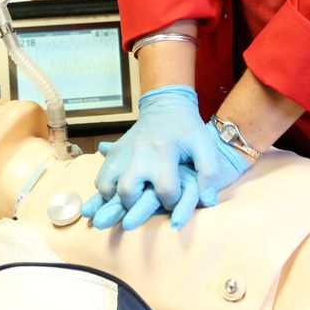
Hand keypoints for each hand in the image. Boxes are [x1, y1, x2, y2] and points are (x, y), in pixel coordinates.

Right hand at [80, 85, 245, 230]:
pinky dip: (106, 189)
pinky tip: (119, 191)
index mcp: (164, 151)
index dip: (173, 202)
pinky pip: (100, 177)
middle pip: (127, 190)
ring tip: (130, 199)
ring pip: (106, 186)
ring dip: (115, 199)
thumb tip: (208, 201)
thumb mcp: (205, 144)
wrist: (166, 105)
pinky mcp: (114, 151)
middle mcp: (140, 152)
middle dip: (136, 205)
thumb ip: (209, 172)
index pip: (166, 189)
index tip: (174, 198)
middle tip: (146, 201)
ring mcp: (123, 151)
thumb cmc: (188, 129)